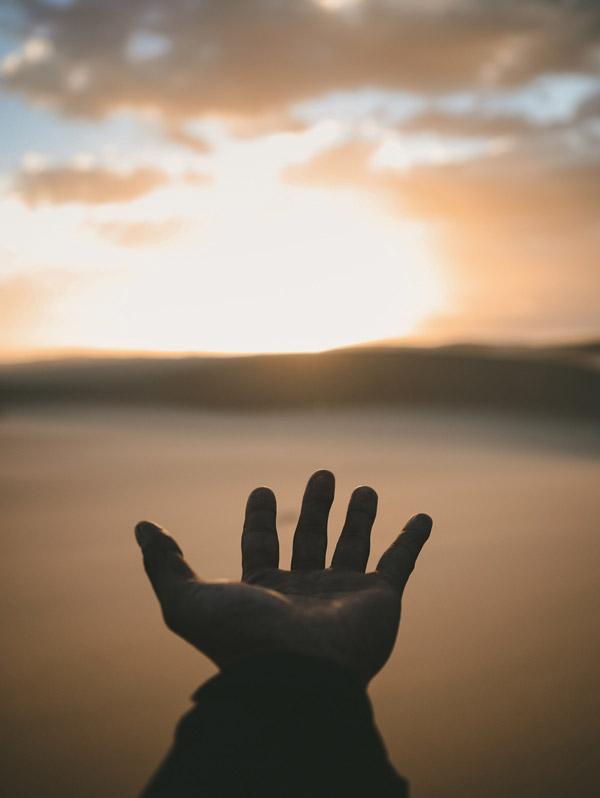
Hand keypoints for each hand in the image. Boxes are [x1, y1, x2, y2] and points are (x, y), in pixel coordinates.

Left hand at [135, 469, 431, 682]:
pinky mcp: (381, 599)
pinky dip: (413, 540)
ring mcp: (344, 595)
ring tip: (363, 486)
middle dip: (316, 506)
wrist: (300, 678)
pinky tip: (423, 516)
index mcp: (264, 591)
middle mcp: (304, 592)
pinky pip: (402, 563)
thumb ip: (164, 565)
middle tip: (322, 474)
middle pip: (311, 538)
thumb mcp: (187, 601)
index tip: (262, 492)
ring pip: (354, 545)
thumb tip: (142, 527)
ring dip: (360, 516)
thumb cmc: (243, 641)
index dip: (260, 518)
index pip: (262, 546)